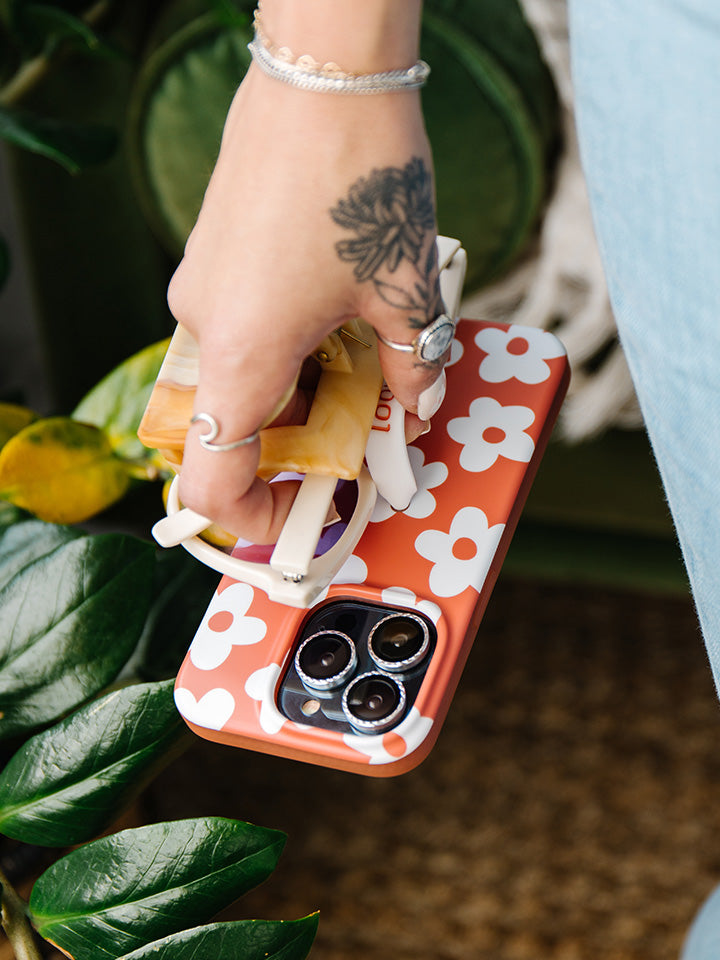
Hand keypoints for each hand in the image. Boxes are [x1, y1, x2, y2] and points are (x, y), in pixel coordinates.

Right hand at [167, 66, 443, 543]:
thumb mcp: (404, 290)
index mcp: (244, 355)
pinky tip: (338, 313)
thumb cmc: (361, 178)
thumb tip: (418, 407)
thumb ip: (413, 368)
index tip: (299, 515)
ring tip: (365, 358)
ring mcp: (205, 288)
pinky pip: (244, 327)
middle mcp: (208, 327)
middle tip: (364, 430)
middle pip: (239, 426)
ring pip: (245, 375)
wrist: (325, 70)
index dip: (252, 516)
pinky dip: (288, 345)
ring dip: (301, 388)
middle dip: (302, 441)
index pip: (212, 479)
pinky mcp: (215, 257)